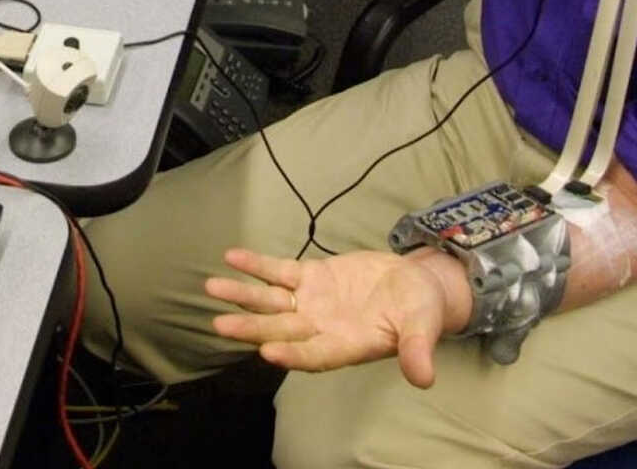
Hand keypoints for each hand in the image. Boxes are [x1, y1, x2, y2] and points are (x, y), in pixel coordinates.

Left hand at [205, 246, 472, 388]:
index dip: (293, 355)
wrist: (416, 285)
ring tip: (212, 288)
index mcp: (347, 346)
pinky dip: (257, 266)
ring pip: (272, 302)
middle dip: (251, 329)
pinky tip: (232, 257)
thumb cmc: (421, 311)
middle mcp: (322, 328)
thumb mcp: (424, 328)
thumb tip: (425, 379)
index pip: (314, 356)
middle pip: (281, 331)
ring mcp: (313, 303)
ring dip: (243, 296)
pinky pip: (279, 272)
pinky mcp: (311, 277)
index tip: (268, 352)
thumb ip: (417, 351)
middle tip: (220, 326)